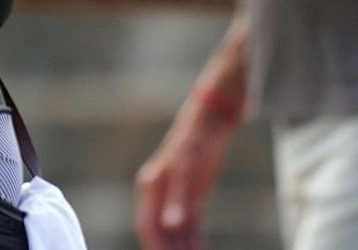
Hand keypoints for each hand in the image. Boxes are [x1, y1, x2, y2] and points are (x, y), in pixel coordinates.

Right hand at [134, 110, 236, 249]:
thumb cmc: (196, 141)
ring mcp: (174, 199)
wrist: (210, 122)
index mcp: (151, 187)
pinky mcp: (189, 200)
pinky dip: (195, 244)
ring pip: (176, 235)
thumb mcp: (187, 168)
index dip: (155, 248)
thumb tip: (171, 225)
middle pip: (160, 234)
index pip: (147, 227)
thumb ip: (178, 198)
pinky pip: (190, 229)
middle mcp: (158, 196)